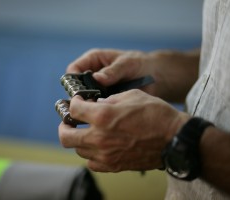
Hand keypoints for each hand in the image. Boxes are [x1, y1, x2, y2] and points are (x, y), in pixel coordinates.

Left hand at [58, 90, 189, 171]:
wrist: (174, 139)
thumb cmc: (156, 114)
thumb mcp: (131, 95)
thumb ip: (109, 100)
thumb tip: (96, 105)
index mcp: (103, 116)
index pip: (74, 110)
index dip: (73, 103)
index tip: (77, 103)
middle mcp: (99, 138)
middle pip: (66, 136)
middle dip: (64, 125)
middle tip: (69, 121)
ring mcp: (105, 155)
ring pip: (77, 150)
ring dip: (78, 139)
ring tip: (85, 131)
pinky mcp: (113, 166)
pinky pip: (91, 163)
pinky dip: (90, 154)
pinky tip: (96, 146)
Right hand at [67, 48, 199, 101]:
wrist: (156, 77)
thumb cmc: (140, 64)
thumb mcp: (127, 64)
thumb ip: (113, 71)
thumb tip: (98, 78)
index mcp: (93, 61)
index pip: (74, 70)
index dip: (73, 80)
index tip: (78, 91)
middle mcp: (92, 76)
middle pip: (77, 87)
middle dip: (80, 95)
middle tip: (87, 104)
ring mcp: (98, 90)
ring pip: (85, 99)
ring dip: (89, 105)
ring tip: (97, 111)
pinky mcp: (105, 101)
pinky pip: (97, 107)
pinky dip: (99, 111)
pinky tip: (105, 115)